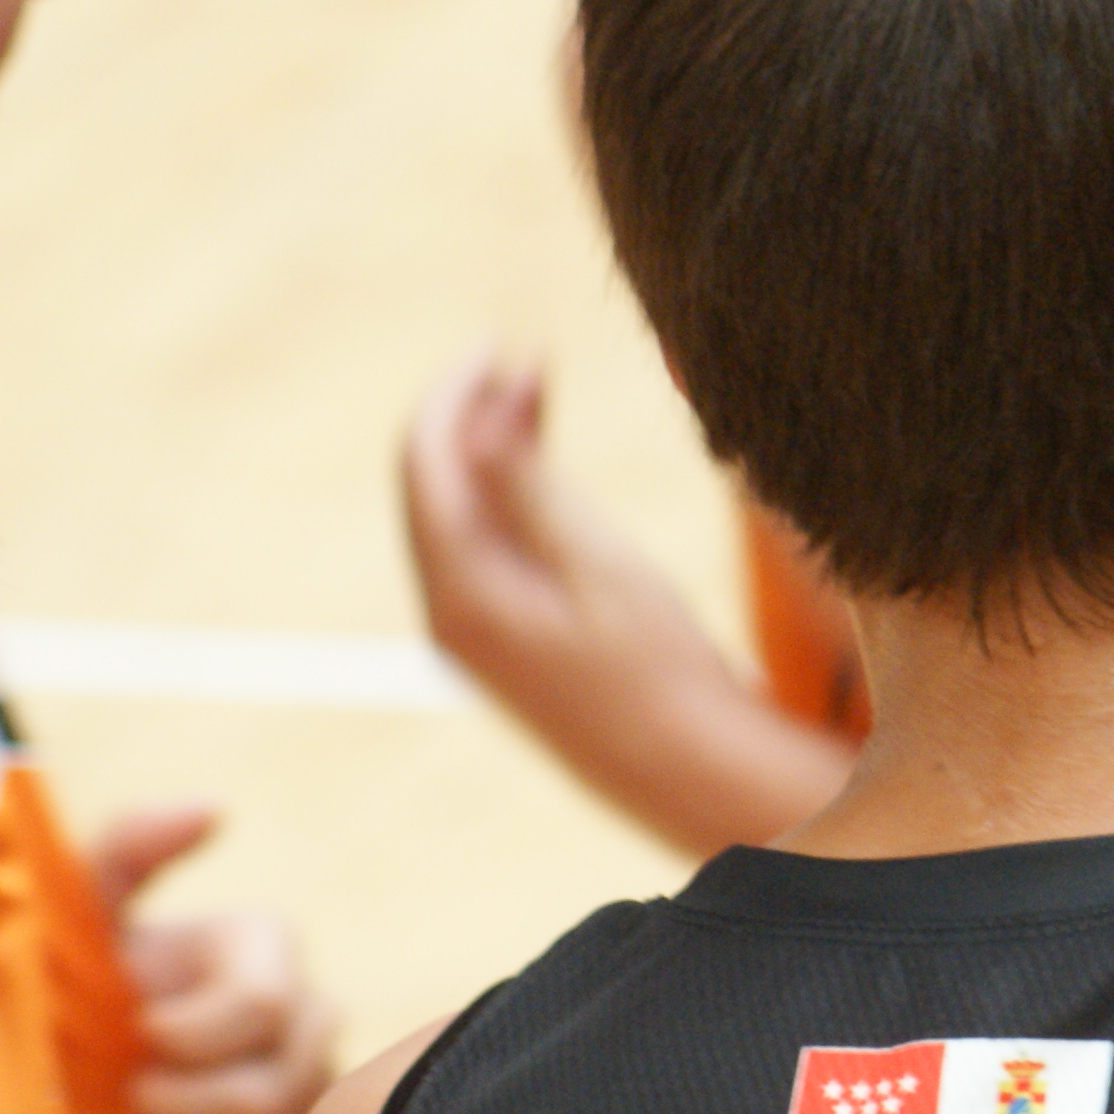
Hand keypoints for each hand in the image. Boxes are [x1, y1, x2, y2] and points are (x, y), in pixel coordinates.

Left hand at [87, 806, 338, 1113]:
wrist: (80, 1086)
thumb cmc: (79, 989)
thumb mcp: (85, 912)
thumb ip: (130, 848)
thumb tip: (214, 810)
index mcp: (267, 952)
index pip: (260, 1005)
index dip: (187, 1036)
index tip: (137, 1033)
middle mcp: (312, 1020)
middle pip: (267, 1096)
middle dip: (175, 1110)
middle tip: (129, 1099)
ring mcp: (316, 1099)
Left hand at [394, 349, 856, 854]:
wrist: (688, 770)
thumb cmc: (655, 666)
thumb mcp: (592, 557)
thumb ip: (526, 479)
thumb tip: (485, 398)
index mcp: (459, 590)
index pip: (424, 458)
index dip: (459, 390)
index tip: (508, 343)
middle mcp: (449, 614)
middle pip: (433, 484)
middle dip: (472, 413)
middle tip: (527, 358)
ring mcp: (474, 634)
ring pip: (459, 515)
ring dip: (491, 451)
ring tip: (539, 395)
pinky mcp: (506, 644)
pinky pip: (484, 549)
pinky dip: (508, 498)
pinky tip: (549, 472)